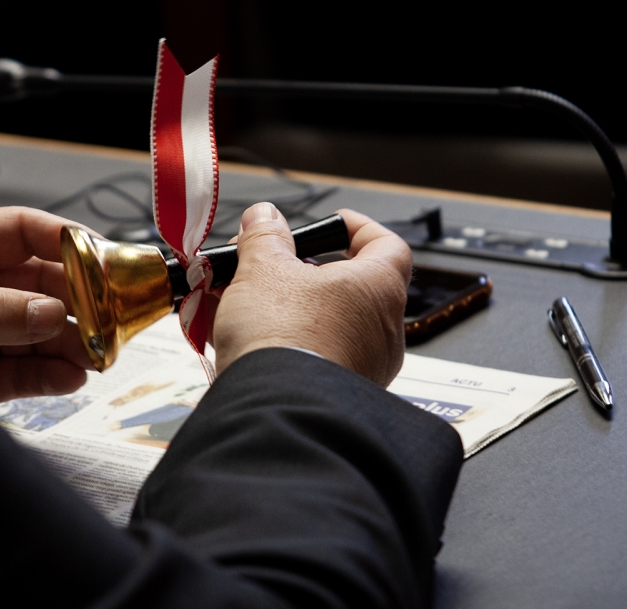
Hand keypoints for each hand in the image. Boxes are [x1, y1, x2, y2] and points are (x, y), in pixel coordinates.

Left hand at [0, 207, 95, 403]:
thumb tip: (45, 311)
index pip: (22, 230)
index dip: (64, 237)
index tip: (100, 251)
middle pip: (45, 281)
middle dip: (81, 296)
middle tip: (111, 311)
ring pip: (44, 329)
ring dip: (75, 340)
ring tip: (97, 351)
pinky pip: (29, 370)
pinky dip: (54, 375)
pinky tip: (71, 377)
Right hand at [212, 203, 410, 385]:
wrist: (275, 409)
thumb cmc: (284, 337)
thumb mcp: (262, 268)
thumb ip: (264, 236)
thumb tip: (264, 218)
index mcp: (379, 287)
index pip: (388, 244)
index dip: (359, 229)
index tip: (331, 225)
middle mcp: (383, 330)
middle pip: (346, 285)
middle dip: (299, 271)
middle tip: (264, 264)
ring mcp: (365, 367)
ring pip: (324, 324)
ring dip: (284, 308)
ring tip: (238, 300)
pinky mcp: (338, 396)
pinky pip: (312, 358)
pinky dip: (281, 343)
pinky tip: (237, 337)